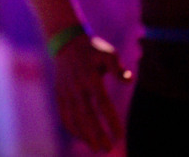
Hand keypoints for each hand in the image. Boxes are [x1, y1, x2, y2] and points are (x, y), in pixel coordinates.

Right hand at [54, 34, 131, 152]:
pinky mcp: (59, 94)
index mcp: (90, 77)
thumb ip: (118, 67)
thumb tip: (128, 80)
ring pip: (73, 117)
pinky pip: (64, 114)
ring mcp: (66, 91)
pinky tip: (82, 138)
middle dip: (96, 134)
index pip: (102, 103)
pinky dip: (72, 128)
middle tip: (107, 149)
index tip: (119, 135)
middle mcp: (77, 86)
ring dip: (84, 135)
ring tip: (96, 148)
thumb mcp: (108, 52)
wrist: (65, 42)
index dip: (110, 120)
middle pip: (86, 115)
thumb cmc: (92, 49)